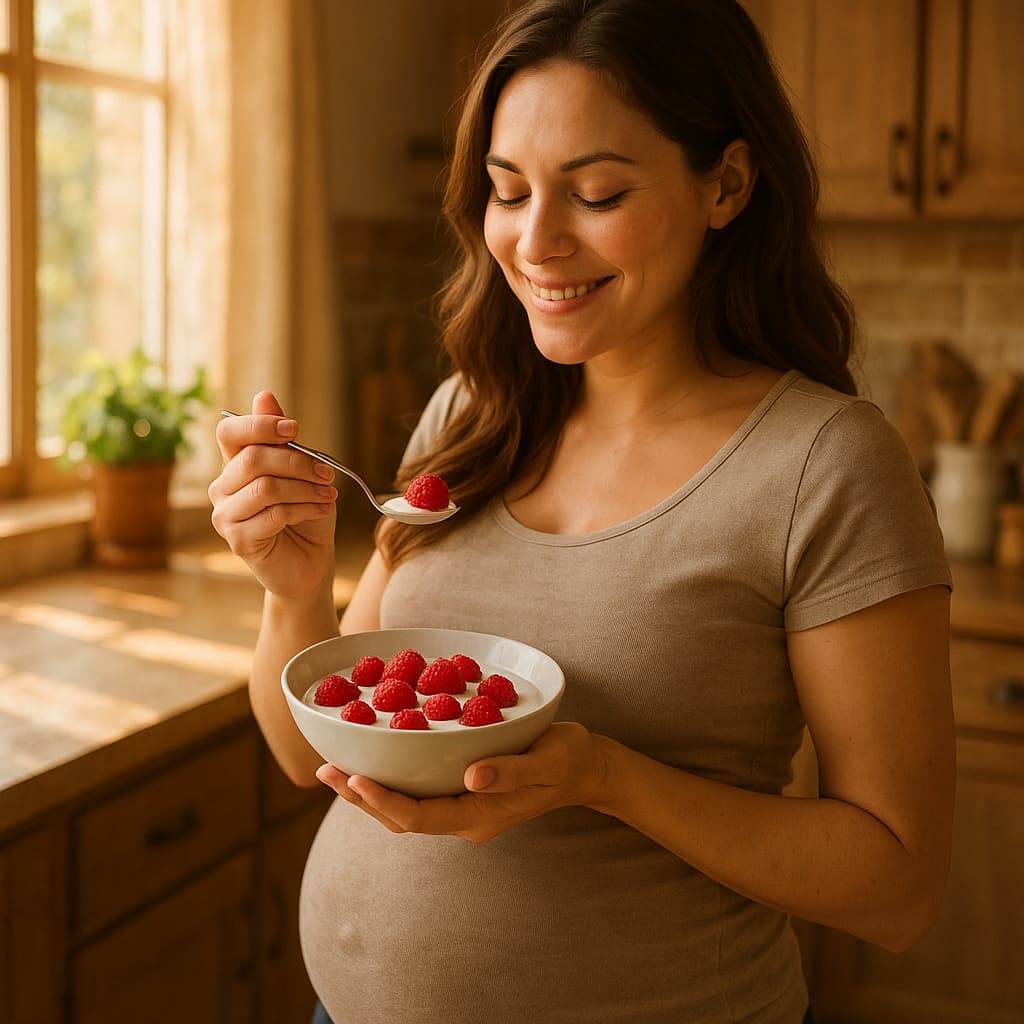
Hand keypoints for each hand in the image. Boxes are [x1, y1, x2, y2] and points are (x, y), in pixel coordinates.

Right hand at [209, 390, 338, 599]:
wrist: (310, 563)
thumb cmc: (305, 514)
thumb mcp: (301, 473)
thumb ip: (282, 439)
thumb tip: (264, 395)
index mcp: (235, 465)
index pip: (229, 431)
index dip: (260, 425)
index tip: (295, 430)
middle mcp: (223, 488)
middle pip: (253, 458)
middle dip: (298, 462)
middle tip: (327, 473)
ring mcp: (226, 515)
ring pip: (265, 488)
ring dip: (305, 489)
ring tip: (328, 494)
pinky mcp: (238, 540)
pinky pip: (273, 515)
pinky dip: (305, 509)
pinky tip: (321, 510)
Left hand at [315, 722, 608, 843]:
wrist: (584, 768)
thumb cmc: (569, 760)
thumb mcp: (548, 762)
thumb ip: (511, 770)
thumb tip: (471, 775)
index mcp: (479, 815)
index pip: (420, 816)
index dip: (383, 800)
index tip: (354, 778)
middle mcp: (464, 817)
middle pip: (400, 816)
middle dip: (361, 796)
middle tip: (326, 770)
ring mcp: (462, 807)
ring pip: (404, 807)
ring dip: (368, 791)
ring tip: (334, 768)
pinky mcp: (462, 791)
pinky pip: (418, 792)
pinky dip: (390, 778)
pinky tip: (373, 758)